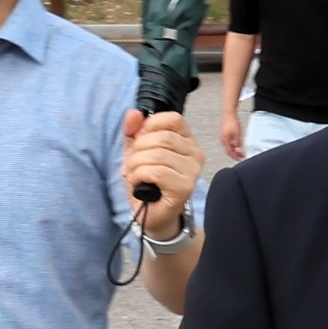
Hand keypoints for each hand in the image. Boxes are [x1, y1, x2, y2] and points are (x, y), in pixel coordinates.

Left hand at [121, 106, 204, 231]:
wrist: (151, 215)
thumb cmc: (147, 183)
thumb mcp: (136, 152)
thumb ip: (133, 132)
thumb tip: (134, 113)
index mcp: (186, 141)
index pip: (173, 119)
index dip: (151, 125)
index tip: (140, 140)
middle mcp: (195, 154)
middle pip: (162, 137)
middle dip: (138, 150)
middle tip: (132, 165)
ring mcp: (193, 171)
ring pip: (157, 155)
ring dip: (135, 165)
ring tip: (134, 176)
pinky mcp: (185, 187)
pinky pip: (157, 172)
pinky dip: (140, 176)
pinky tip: (140, 184)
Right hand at [219, 112, 246, 159]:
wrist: (229, 113)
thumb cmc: (232, 122)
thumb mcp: (237, 134)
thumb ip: (238, 143)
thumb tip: (239, 150)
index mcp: (224, 140)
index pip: (229, 152)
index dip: (235, 156)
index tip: (241, 158)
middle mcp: (223, 139)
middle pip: (228, 150)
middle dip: (235, 154)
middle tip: (242, 156)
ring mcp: (223, 136)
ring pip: (229, 146)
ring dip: (235, 150)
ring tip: (241, 152)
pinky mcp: (225, 133)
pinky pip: (229, 142)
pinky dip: (233, 145)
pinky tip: (238, 145)